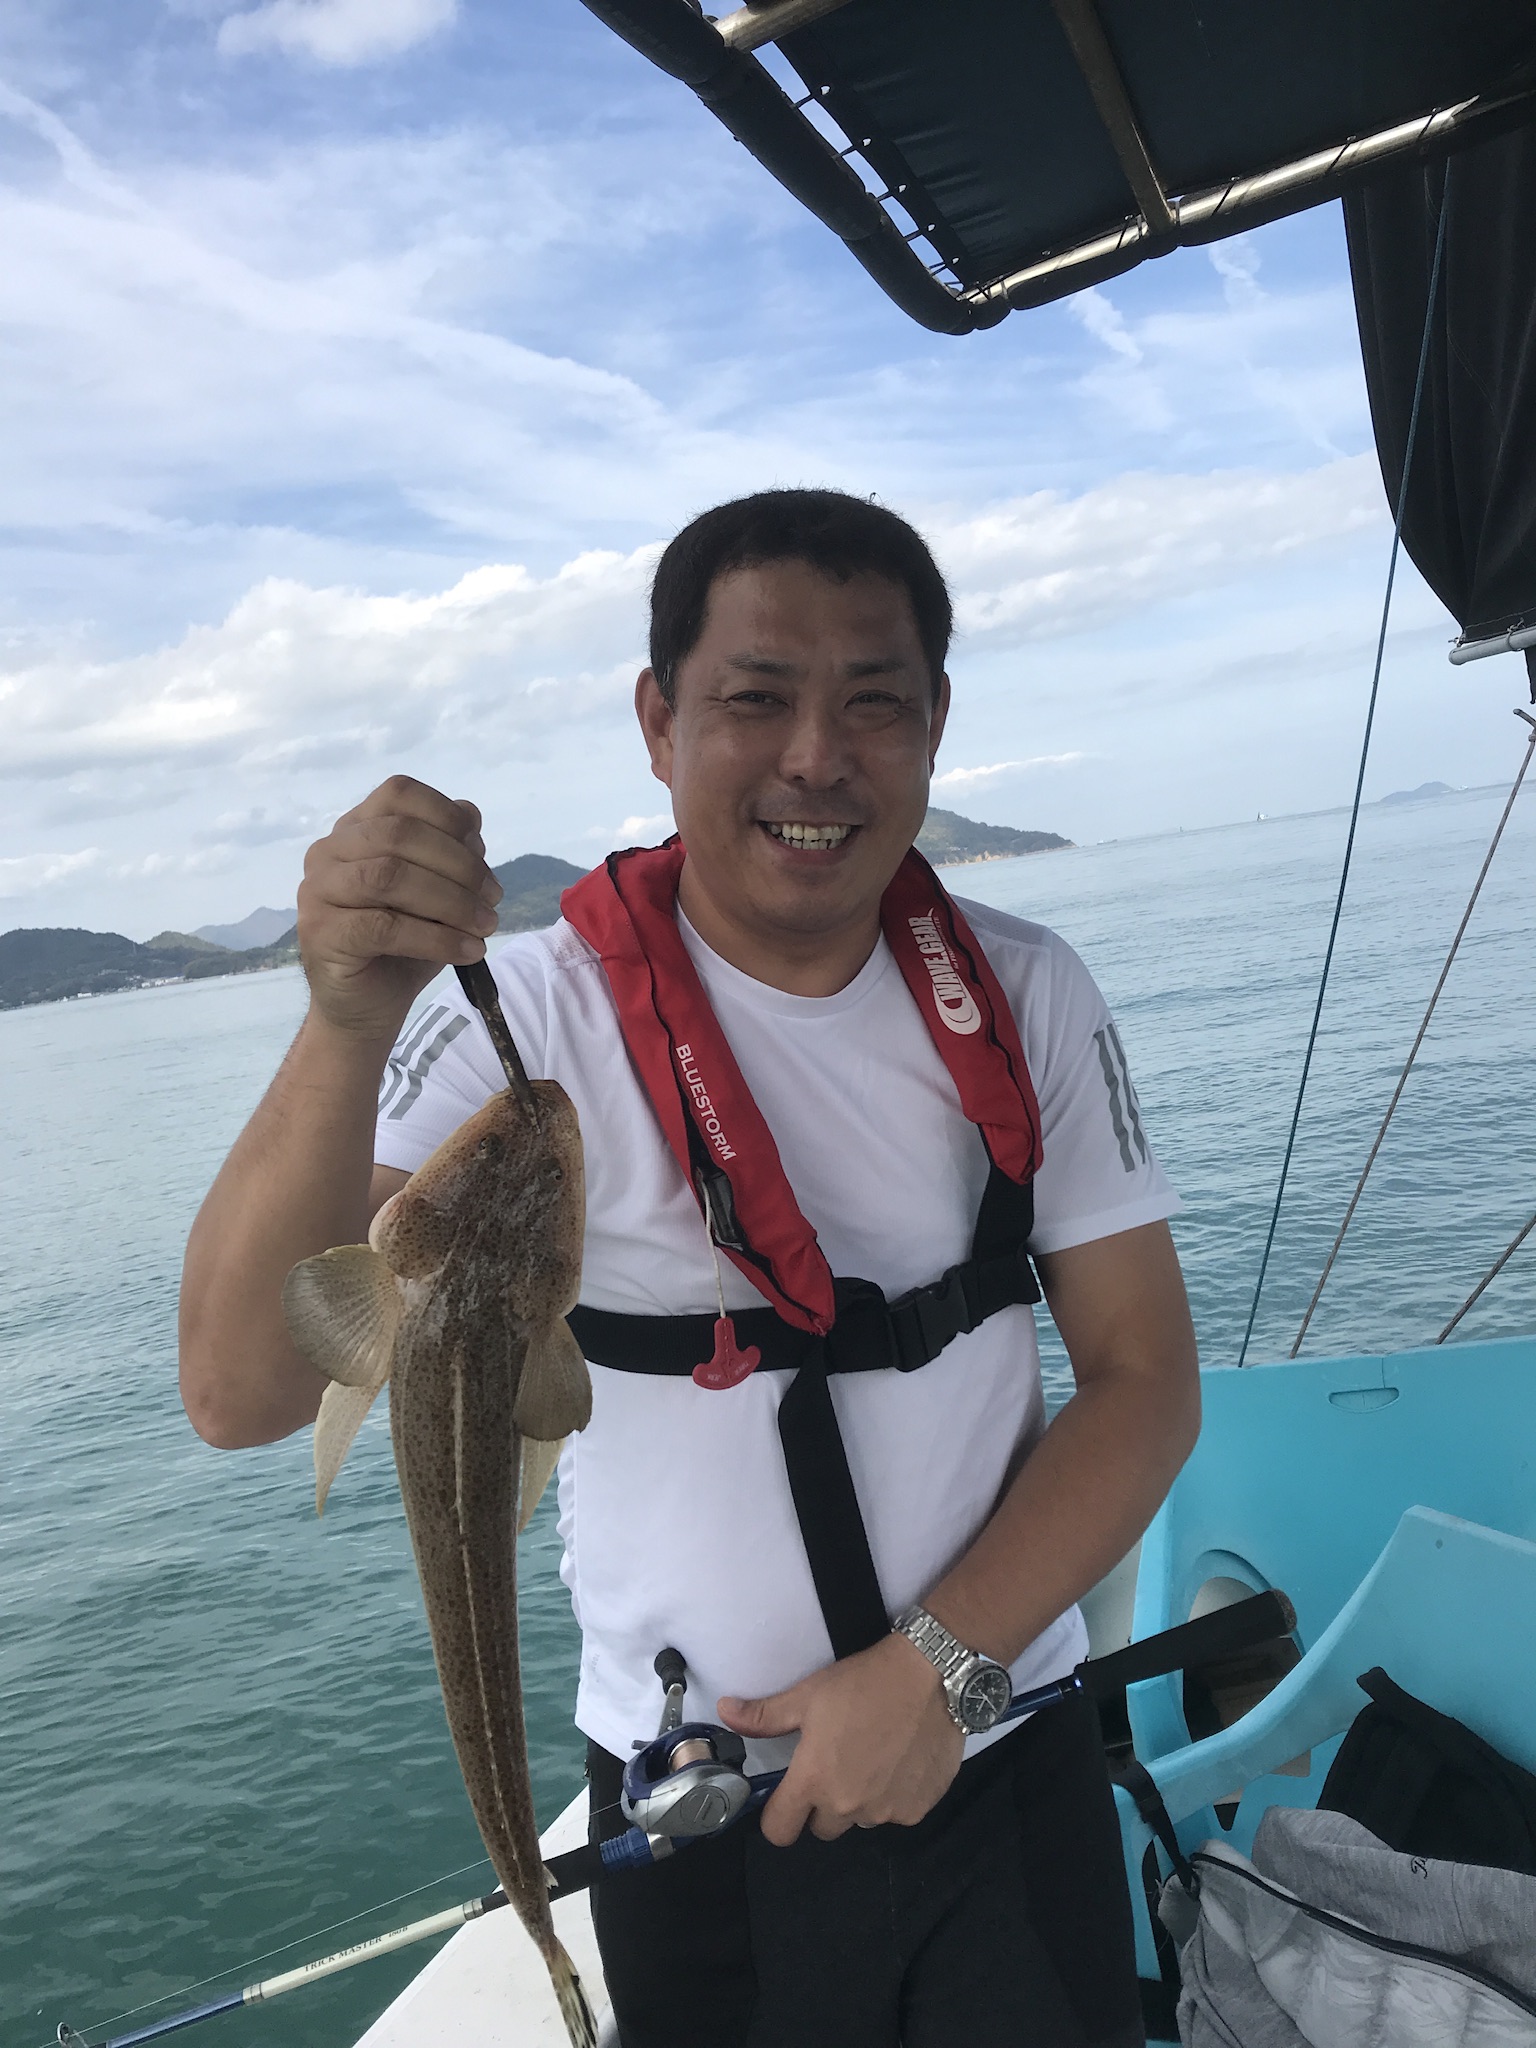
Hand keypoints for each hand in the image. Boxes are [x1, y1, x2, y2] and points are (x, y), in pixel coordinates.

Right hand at [297, 776, 501, 1042]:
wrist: (368, 1005)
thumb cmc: (405, 943)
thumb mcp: (439, 890)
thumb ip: (451, 850)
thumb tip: (469, 812)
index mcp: (356, 828)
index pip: (400, 794)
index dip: (448, 818)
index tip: (483, 857)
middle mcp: (328, 850)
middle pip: (400, 834)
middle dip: (460, 866)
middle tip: (493, 900)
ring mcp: (317, 890)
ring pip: (390, 876)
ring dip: (452, 901)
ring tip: (485, 927)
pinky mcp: (320, 933)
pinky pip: (385, 926)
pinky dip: (437, 939)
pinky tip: (469, 951)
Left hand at [718, 1633, 964, 1846]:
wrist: (929, 1676)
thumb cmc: (863, 1684)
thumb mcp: (808, 1695)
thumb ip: (764, 1715)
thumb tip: (725, 1712)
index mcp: (814, 1781)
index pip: (780, 1831)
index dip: (778, 1816)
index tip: (787, 1796)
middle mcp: (848, 1806)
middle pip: (822, 1827)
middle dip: (823, 1803)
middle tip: (836, 1763)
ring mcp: (886, 1812)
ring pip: (861, 1819)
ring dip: (860, 1800)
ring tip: (872, 1758)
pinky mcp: (918, 1809)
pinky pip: (895, 1814)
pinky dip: (894, 1796)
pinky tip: (901, 1762)